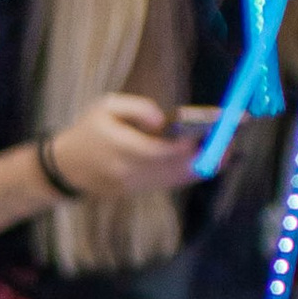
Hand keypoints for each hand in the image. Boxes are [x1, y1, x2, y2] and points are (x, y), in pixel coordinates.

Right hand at [42, 91, 214, 202]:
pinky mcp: (140, 192)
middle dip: (206, 154)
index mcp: (122, 147)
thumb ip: (136, 108)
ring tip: (227, 152)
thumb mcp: (105, 106)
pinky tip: (207, 163)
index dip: (191, 142)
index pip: (165, 149)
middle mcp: (132, 171)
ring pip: (178, 178)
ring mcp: (136, 185)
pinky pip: (171, 184)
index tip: (211, 131)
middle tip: (230, 141)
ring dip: (204, 166)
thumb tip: (163, 120)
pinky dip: (191, 174)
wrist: (66, 168)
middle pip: (177, 166)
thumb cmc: (87, 131)